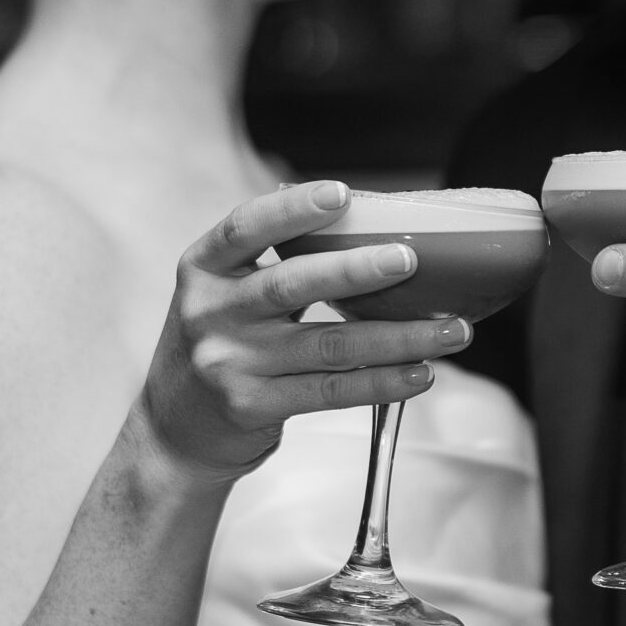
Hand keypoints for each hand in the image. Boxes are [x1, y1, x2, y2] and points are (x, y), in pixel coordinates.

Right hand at [141, 182, 475, 480]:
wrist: (174, 433)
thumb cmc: (220, 347)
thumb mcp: (224, 295)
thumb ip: (275, 265)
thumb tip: (369, 231)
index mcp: (203, 269)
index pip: (244, 227)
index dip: (292, 209)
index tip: (342, 193)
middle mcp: (210, 312)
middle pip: (292, 284)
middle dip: (358, 270)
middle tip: (412, 260)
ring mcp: (230, 363)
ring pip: (328, 345)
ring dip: (398, 337)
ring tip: (451, 330)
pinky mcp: (252, 407)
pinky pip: (330, 392)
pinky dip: (382, 382)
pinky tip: (419, 373)